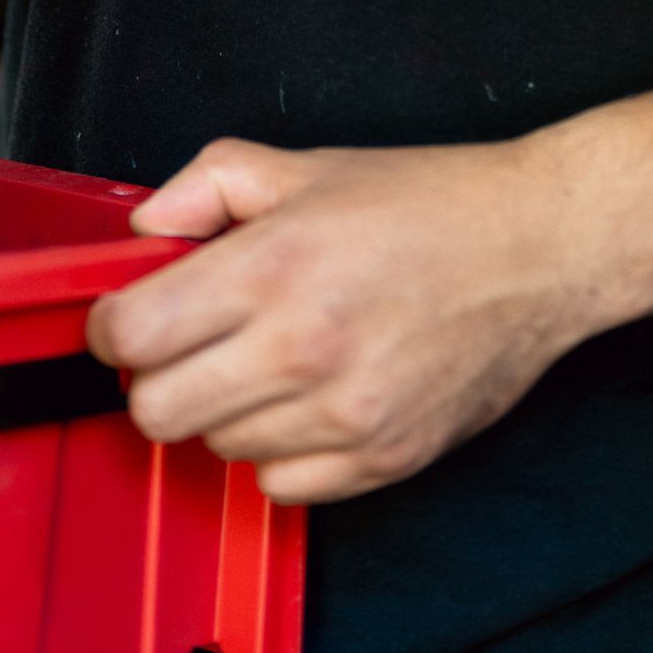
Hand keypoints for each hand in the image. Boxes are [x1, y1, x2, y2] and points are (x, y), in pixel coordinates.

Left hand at [84, 134, 601, 504]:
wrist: (539, 249)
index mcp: (275, 266)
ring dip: (225, 410)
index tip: (127, 320)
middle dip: (157, 377)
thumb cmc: (429, 204)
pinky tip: (310, 398)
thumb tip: (143, 231)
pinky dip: (279, 451)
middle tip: (190, 344)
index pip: (131, 337)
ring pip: (217, 450)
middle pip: (157, 412)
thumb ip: (210, 184)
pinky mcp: (379, 461)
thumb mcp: (307, 165)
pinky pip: (278, 487)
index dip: (113, 328)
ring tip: (271, 358)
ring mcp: (343, 415)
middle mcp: (302, 348)